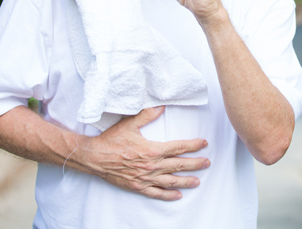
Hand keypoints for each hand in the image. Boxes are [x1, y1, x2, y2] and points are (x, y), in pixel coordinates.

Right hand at [78, 106, 209, 199]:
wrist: (94, 157)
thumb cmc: (111, 140)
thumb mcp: (129, 124)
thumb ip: (148, 114)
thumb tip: (162, 105)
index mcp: (152, 150)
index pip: (178, 147)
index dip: (193, 145)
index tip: (203, 144)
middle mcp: (151, 166)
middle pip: (179, 165)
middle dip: (195, 164)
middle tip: (207, 163)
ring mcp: (145, 178)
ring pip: (171, 181)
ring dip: (186, 181)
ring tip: (197, 181)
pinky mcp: (138, 187)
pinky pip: (156, 193)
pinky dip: (168, 195)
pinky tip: (177, 195)